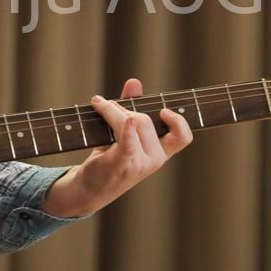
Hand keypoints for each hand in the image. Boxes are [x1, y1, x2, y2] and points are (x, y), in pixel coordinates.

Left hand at [44, 78, 192, 215]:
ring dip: (111, 110)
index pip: (183, 137)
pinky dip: (125, 127)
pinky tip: (116, 113)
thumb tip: (134, 82)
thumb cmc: (107, 158)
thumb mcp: (122, 133)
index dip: (178, 122)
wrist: (88, 188)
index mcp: (160, 152)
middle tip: (103, 105)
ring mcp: (140, 164)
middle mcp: (155, 160)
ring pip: (133, 122)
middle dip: (122, 107)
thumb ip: (130, 108)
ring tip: (98, 107)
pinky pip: (128, 141)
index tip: (163, 110)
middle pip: (145, 119)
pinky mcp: (122, 164)